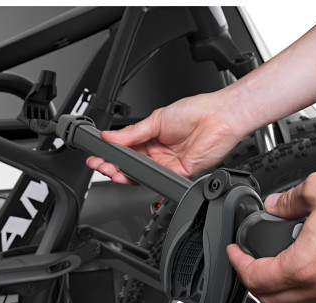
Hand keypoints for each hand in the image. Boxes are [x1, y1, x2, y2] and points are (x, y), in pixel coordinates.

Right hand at [86, 91, 249, 182]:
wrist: (218, 116)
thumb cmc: (195, 111)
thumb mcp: (157, 118)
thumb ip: (132, 132)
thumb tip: (110, 136)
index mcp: (151, 137)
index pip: (126, 149)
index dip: (111, 152)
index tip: (97, 151)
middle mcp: (158, 152)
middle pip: (131, 164)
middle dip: (112, 165)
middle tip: (99, 164)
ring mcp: (168, 164)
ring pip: (141, 174)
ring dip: (124, 174)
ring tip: (110, 170)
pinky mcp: (178, 172)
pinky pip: (158, 179)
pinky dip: (144, 178)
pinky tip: (132, 173)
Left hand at [227, 145, 315, 302]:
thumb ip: (287, 201)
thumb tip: (275, 206)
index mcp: (306, 265)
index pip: (257, 279)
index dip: (237, 265)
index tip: (234, 252)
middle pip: (274, 299)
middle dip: (253, 283)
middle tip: (246, 262)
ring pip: (299, 300)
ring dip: (278, 285)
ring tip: (270, 259)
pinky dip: (303, 282)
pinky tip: (304, 258)